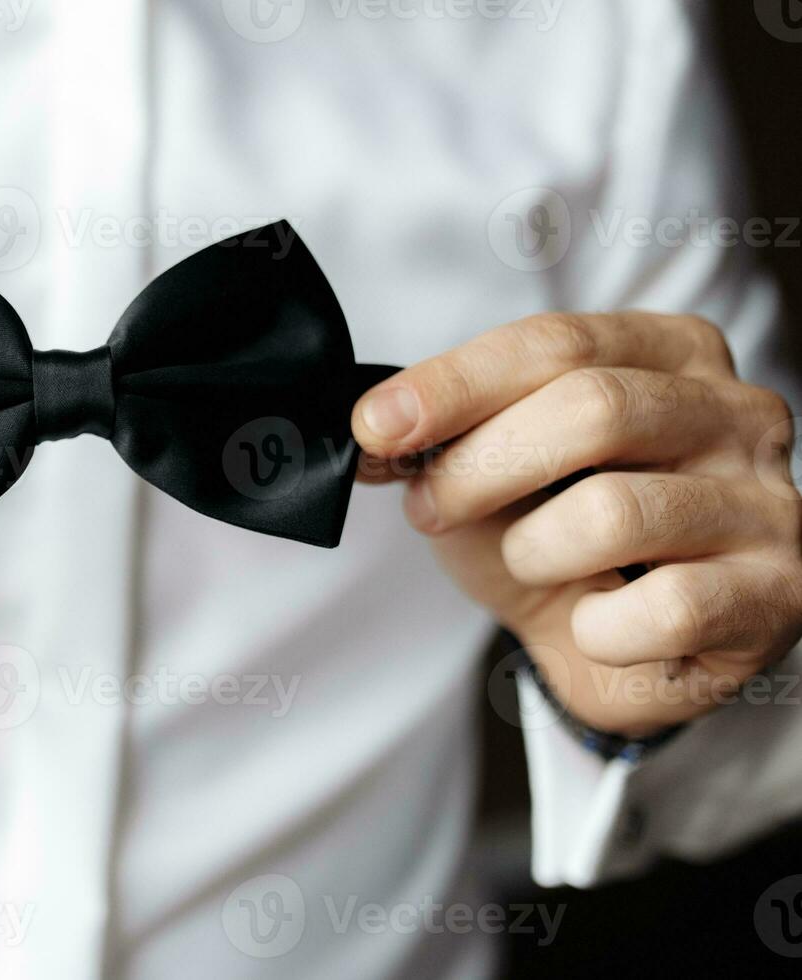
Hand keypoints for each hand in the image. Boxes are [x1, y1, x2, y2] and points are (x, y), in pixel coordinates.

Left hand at [352, 313, 801, 736]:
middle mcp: (736, 413)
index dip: (455, 384)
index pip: (556, 343)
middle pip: (591, 409)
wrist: (630, 648)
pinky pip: (660, 608)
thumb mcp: (492, 476)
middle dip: (482, 466)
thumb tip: (375, 429)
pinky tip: (596, 623)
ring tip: (532, 566)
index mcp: (669, 354)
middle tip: (431, 509)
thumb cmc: (563, 543)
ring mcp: (770, 502)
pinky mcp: (782, 593)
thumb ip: (442, 441)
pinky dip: (597, 628)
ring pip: (613, 511)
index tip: (377, 426)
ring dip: (532, 552)